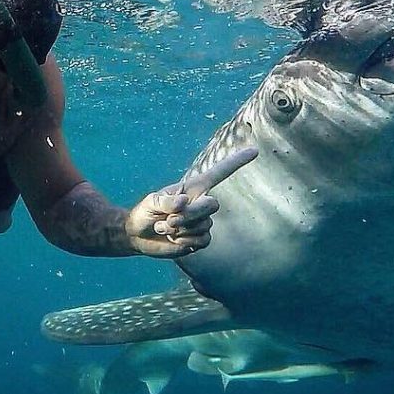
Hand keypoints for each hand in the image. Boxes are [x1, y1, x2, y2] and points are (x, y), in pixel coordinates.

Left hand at [126, 147, 257, 257]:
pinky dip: (185, 242)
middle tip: (168, 219)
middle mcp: (201, 203)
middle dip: (189, 214)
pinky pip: (202, 241)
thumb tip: (184, 202)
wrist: (140, 235)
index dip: (236, 162)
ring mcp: (202, 222)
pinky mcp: (200, 239)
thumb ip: (166, 201)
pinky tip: (173, 239)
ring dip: (181, 230)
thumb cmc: (145, 212)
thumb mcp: (151, 202)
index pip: (219, 173)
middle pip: (212, 205)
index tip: (254, 151)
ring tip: (165, 228)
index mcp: (193, 188)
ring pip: (205, 225)